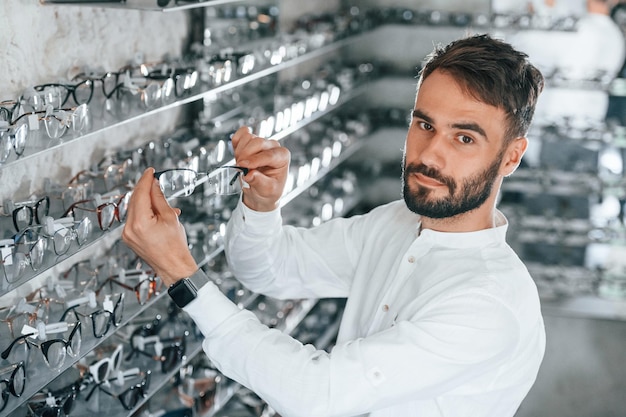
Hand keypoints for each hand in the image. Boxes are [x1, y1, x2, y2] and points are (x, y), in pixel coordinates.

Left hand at [122, 168, 197, 286]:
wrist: (174, 267)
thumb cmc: (175, 247)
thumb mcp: (170, 217)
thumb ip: (159, 198)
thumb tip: (154, 185)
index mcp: (140, 223)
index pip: (140, 194)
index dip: (145, 180)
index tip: (150, 171)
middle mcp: (129, 229)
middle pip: (134, 200)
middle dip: (145, 189)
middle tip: (154, 180)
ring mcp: (127, 235)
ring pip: (134, 209)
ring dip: (146, 201)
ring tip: (161, 200)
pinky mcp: (129, 238)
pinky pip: (134, 219)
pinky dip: (144, 212)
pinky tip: (157, 212)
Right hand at [232, 126, 289, 211]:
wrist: (260, 191)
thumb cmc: (267, 190)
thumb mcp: (267, 191)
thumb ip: (260, 183)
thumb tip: (249, 174)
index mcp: (282, 157)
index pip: (269, 155)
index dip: (254, 160)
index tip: (243, 166)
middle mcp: (273, 146)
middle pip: (257, 142)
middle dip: (245, 155)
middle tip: (240, 168)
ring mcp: (261, 142)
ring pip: (248, 138)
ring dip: (240, 151)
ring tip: (241, 165)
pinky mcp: (250, 140)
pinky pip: (241, 134)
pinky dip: (236, 143)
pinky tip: (238, 155)